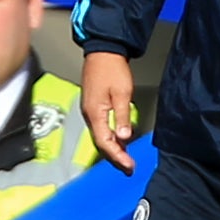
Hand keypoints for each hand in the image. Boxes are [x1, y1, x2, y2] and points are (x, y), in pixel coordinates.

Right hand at [81, 51, 136, 173]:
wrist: (102, 52)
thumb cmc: (112, 70)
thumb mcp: (122, 93)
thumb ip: (123, 116)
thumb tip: (124, 136)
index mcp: (95, 113)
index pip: (105, 141)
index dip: (117, 155)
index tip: (129, 165)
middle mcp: (89, 114)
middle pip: (100, 141)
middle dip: (115, 155)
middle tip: (129, 166)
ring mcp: (90, 110)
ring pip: (100, 135)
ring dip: (113, 147)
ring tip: (126, 156)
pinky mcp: (93, 106)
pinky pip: (101, 127)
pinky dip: (110, 136)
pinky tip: (120, 138)